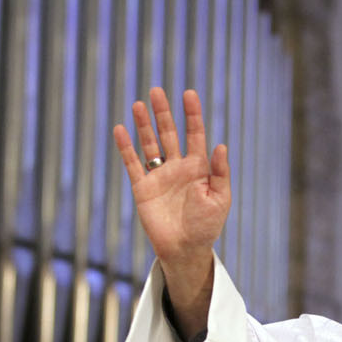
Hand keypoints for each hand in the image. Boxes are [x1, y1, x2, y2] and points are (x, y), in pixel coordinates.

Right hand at [113, 88, 228, 333]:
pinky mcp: (143, 188)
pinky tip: (120, 130)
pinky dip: (126, 148)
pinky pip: (133, 164)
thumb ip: (219, 172)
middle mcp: (178, 167)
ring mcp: (159, 176)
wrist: (185, 249)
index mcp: (199, 167)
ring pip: (150, 144)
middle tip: (157, 91)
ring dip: (144, 125)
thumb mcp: (220, 199)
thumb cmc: (206, 226)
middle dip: (163, 113)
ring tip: (138, 104)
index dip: (192, 114)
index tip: (189, 94)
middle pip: (169, 133)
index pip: (195, 134)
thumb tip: (220, 145)